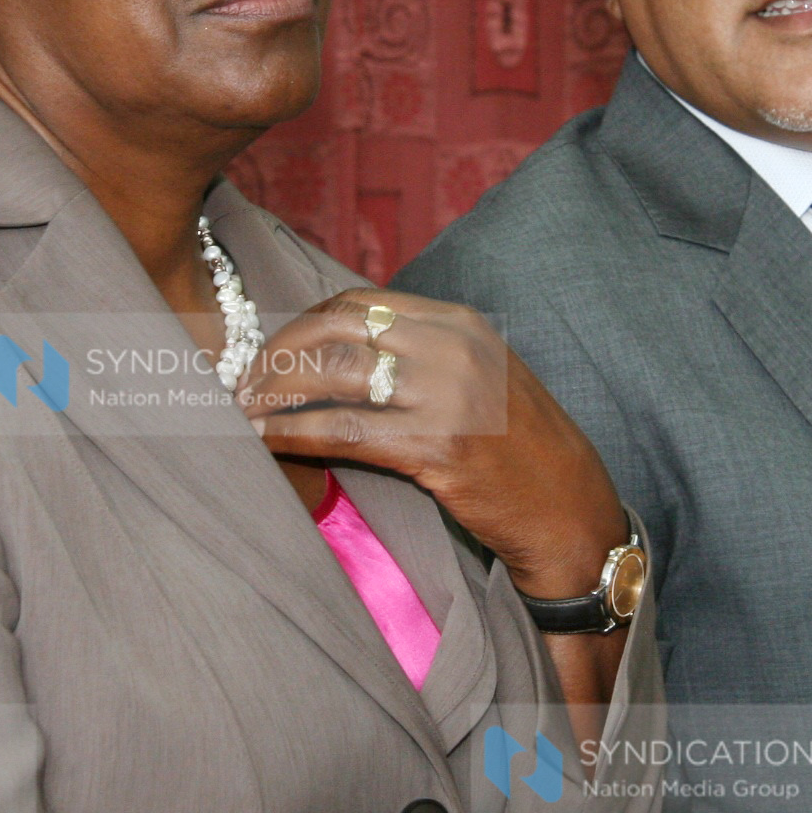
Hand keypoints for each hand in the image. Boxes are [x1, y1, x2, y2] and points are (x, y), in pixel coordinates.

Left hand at [235, 288, 627, 598]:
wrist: (569, 509)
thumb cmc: (521, 449)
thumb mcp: (481, 377)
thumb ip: (423, 354)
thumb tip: (341, 353)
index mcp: (460, 323)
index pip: (359, 303)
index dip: (303, 323)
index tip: (271, 351)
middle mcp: (452, 348)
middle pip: (337, 330)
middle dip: (276, 354)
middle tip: (242, 383)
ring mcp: (447, 396)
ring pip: (333, 376)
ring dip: (274, 393)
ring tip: (243, 412)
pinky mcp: (437, 448)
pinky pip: (343, 432)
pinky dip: (293, 434)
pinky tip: (267, 441)